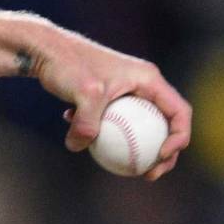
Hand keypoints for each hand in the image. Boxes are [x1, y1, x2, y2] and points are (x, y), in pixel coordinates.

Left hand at [31, 27, 191, 180]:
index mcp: (148, 79)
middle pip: (166, 125)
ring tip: (127, 170)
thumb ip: (86, 123)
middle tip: (149, 174)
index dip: (179, 137)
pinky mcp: (106, 100)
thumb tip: (79, 147)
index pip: (179, 112)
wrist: (44, 50)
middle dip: (164, 153)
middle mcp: (142, 85)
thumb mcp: (82, 93)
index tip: (160, 156)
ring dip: (136, 150)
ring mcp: (125, 93)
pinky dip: (104, 136)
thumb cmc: (67, 64)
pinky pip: (114, 125)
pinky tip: (80, 141)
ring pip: (139, 128)